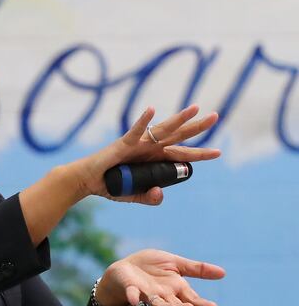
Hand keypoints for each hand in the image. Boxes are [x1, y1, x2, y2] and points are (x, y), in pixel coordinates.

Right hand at [73, 104, 220, 204]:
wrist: (88, 180)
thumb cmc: (109, 184)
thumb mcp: (132, 195)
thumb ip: (148, 197)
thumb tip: (161, 195)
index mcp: (154, 159)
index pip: (181, 155)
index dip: (199, 154)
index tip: (218, 153)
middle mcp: (150, 148)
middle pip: (178, 136)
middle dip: (197, 127)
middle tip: (215, 116)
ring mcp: (138, 144)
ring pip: (163, 130)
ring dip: (179, 119)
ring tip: (195, 108)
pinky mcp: (123, 143)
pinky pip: (135, 131)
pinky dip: (143, 121)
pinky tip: (151, 110)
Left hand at [94, 249, 225, 305]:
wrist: (127, 267)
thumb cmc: (152, 268)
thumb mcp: (176, 264)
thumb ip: (196, 269)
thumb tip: (223, 273)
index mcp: (176, 289)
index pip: (191, 299)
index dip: (201, 304)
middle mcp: (163, 295)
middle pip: (175, 305)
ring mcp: (147, 294)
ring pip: (157, 303)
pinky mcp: (131, 289)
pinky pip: (132, 294)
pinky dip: (133, 297)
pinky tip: (134, 300)